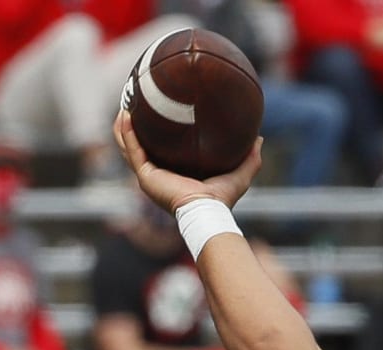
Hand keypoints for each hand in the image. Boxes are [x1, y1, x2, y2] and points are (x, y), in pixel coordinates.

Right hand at [113, 110, 261, 214]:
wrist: (208, 211)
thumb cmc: (222, 200)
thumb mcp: (240, 174)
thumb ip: (251, 158)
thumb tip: (259, 138)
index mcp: (174, 175)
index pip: (161, 152)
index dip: (156, 135)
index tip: (157, 114)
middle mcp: (158, 176)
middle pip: (139, 148)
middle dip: (134, 128)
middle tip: (135, 104)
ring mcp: (149, 177)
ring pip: (128, 147)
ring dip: (124, 127)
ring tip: (124, 106)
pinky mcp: (146, 176)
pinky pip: (131, 150)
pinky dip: (127, 133)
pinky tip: (125, 115)